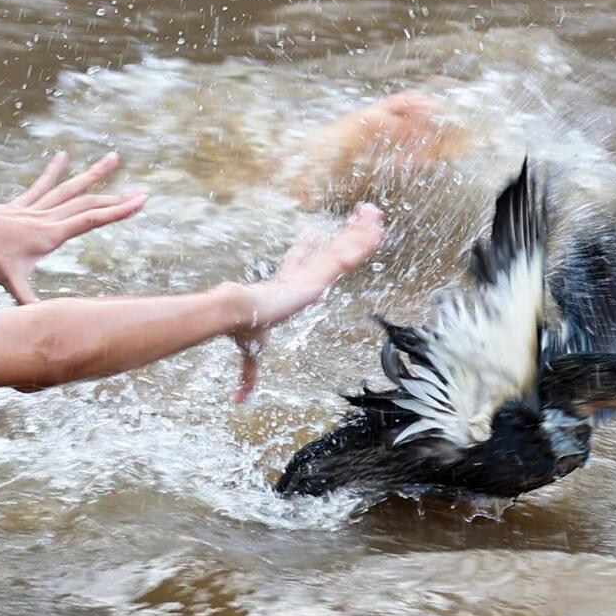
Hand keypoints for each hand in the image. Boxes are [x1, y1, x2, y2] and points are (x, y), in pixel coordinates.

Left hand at [0, 152, 146, 303]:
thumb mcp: (10, 282)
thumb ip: (27, 303)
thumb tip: (41, 324)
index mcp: (50, 234)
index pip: (91, 220)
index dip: (118, 211)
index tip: (140, 201)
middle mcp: (47, 217)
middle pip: (88, 203)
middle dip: (116, 198)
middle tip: (141, 192)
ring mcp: (34, 208)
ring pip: (70, 189)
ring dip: (93, 175)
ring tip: (113, 158)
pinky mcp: (21, 205)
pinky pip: (42, 186)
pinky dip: (54, 172)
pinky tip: (63, 157)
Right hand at [232, 203, 384, 402]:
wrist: (239, 312)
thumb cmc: (243, 330)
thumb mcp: (251, 356)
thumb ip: (248, 377)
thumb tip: (238, 402)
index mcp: (284, 287)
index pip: (298, 263)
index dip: (305, 247)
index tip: (312, 232)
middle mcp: (301, 276)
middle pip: (329, 251)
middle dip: (345, 233)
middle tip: (359, 216)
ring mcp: (312, 274)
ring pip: (343, 249)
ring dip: (361, 231)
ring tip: (376, 213)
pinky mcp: (320, 277)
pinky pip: (349, 256)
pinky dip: (363, 242)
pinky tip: (377, 228)